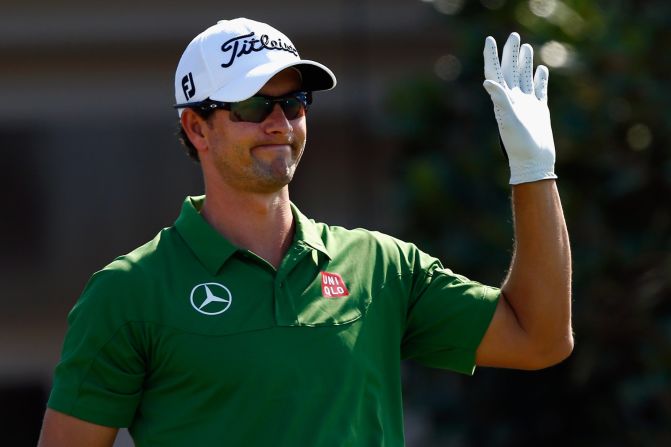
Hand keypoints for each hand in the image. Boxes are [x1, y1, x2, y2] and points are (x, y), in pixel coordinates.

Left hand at [483, 32, 557, 184]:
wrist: (534, 161)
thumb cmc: (519, 144)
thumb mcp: (508, 120)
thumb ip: (500, 99)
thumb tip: (487, 81)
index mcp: (503, 99)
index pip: (495, 72)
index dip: (491, 56)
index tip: (489, 40)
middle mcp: (513, 99)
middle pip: (510, 70)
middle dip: (510, 53)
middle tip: (513, 35)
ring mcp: (527, 104)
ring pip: (525, 77)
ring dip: (524, 62)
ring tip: (525, 46)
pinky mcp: (539, 110)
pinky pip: (540, 89)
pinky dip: (540, 79)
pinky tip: (541, 69)